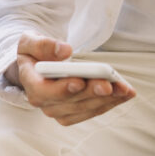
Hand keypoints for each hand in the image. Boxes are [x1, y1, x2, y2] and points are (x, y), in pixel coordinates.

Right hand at [7, 32, 134, 125]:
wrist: (36, 66)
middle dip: (92, 93)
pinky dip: (110, 103)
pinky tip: (124, 93)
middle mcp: (44, 102)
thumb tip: (64, 50)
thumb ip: (43, 44)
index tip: (80, 81)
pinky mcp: (72, 113)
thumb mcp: (30, 41)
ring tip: (124, 88)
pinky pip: (93, 111)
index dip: (63, 89)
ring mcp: (58, 111)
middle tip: (110, 85)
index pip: (44, 91)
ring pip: (85, 109)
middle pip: (70, 102)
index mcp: (31, 84)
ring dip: (106, 100)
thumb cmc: (34, 53)